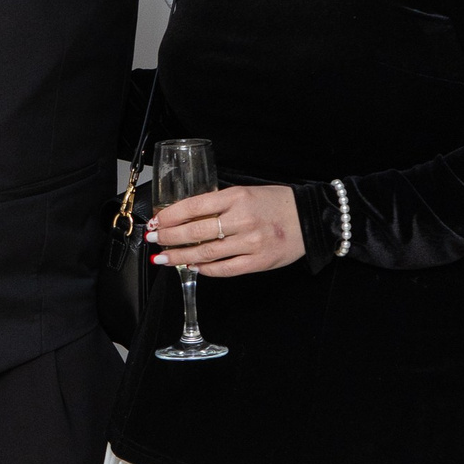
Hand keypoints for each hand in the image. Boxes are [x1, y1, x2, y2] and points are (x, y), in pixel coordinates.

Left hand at [149, 182, 304, 276]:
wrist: (309, 218)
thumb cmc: (275, 204)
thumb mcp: (246, 193)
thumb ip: (219, 204)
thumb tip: (185, 217)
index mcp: (237, 197)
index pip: (194, 206)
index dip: (170, 216)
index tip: (156, 222)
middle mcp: (243, 219)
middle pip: (195, 231)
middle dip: (169, 237)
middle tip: (153, 240)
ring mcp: (251, 242)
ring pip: (206, 253)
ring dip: (180, 257)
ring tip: (164, 258)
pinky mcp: (258, 261)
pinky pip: (224, 269)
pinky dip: (205, 269)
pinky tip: (192, 267)